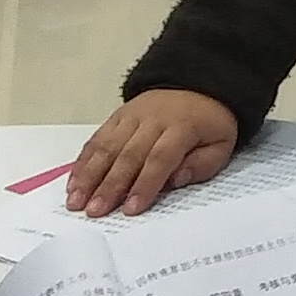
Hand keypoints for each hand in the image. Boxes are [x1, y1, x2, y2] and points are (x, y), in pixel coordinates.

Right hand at [67, 90, 237, 215]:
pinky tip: (74, 181)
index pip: (160, 158)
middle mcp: (153, 119)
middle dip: (110, 186)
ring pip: (107, 145)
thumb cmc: (208, 124)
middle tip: (94, 211)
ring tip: (76, 200)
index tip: (131, 209)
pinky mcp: (118, 115)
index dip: (145, 184)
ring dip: (89, 175)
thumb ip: (202, 165)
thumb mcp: (221, 144)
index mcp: (182, 127)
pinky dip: (84, 160)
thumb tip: (175, 179)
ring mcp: (133, 115)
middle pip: (128, 154)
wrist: (197, 84)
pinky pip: (98, 137)